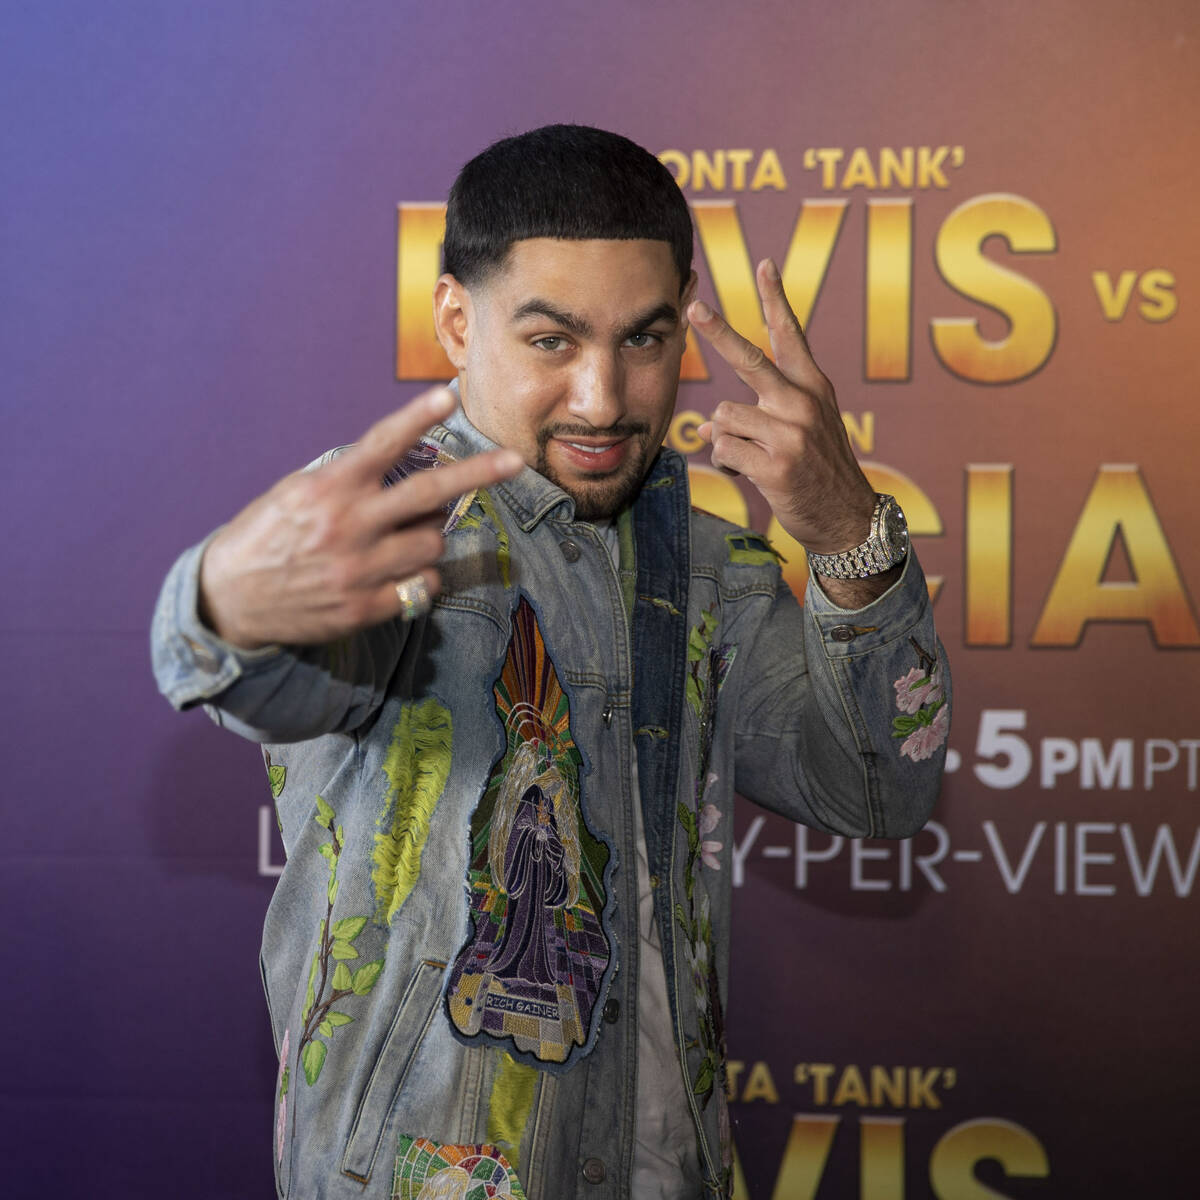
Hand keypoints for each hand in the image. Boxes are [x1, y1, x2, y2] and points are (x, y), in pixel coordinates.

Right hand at [198, 387, 522, 648]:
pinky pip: (423, 585)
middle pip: (429, 494)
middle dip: (478, 474)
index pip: (382, 444)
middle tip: (515, 461)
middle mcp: (348, 525)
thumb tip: (407, 466)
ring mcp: (358, 569)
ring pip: (433, 542)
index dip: (418, 417)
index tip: (450, 396)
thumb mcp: (297, 492)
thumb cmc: (269, 536)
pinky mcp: (364, 607)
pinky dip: (422, 575)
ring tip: (404, 535)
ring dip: (431, 534)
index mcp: (329, 488)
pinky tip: (400, 571)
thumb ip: (349, 478)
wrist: (228, 599)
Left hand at [689, 259, 896, 605]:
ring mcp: (791, 434)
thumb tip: (710, 424)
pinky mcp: (776, 467)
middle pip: (750, 361)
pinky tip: (749, 475)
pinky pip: (725, 451)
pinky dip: (728, 465)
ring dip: (726, 440)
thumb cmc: (820, 471)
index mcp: (814, 387)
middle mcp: (803, 404)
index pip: (792, 335)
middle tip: (694, 308)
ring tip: (749, 458)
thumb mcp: (807, 428)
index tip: (765, 265)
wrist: (847, 517)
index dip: (775, 299)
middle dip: (718, 333)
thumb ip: (767, 411)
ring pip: (724, 418)